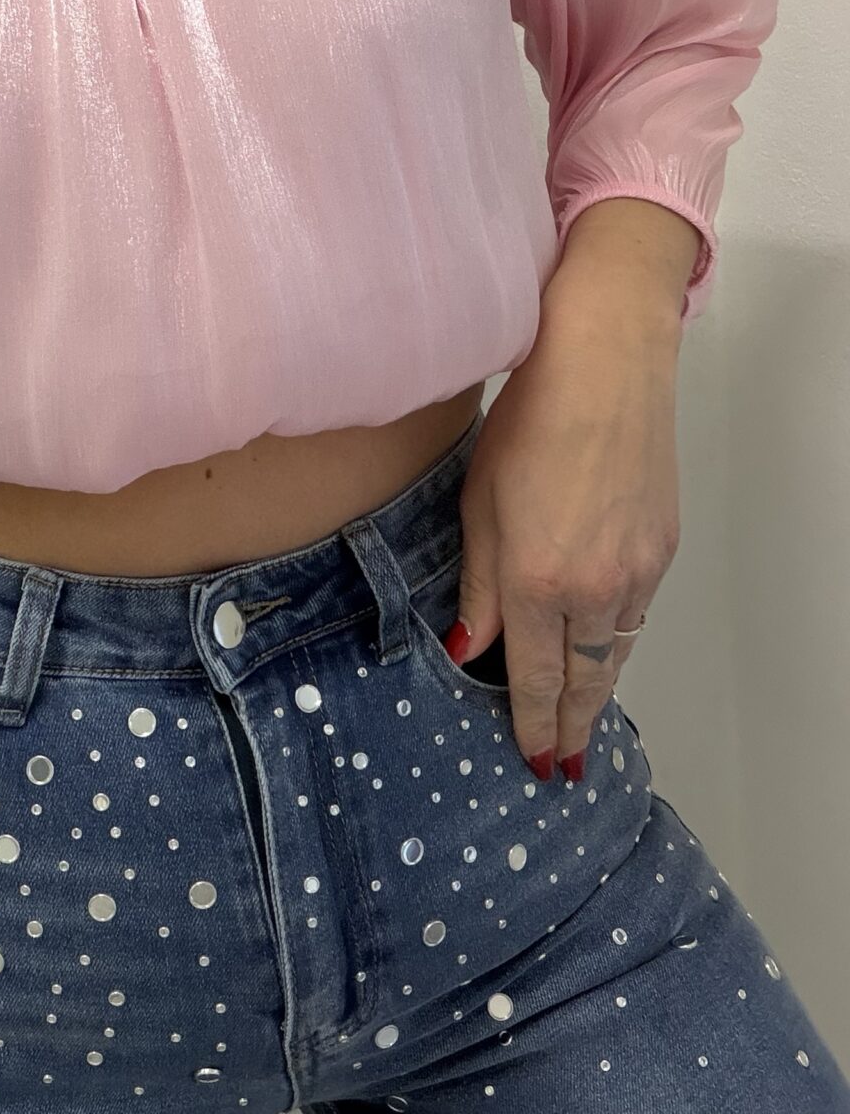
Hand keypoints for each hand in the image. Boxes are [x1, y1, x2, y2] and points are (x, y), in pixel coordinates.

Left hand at [446, 267, 681, 781]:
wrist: (605, 369)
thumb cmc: (530, 421)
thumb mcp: (480, 504)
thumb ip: (478, 584)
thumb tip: (470, 647)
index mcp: (538, 580)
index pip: (536, 678)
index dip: (532, 723)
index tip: (532, 759)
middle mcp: (595, 588)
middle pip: (584, 681)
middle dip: (571, 727)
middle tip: (562, 765)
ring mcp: (637, 570)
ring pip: (616, 653)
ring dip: (597, 690)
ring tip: (581, 720)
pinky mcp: (663, 548)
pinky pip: (637, 616)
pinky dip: (618, 643)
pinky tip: (604, 651)